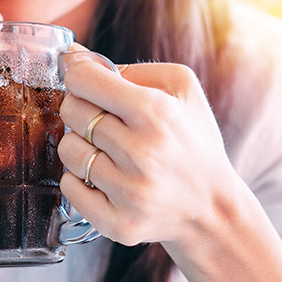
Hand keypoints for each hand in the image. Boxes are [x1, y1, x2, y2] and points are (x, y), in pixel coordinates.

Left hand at [58, 53, 239, 246]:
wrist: (213, 207)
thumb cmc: (193, 142)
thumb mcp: (182, 89)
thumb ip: (129, 69)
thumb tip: (74, 58)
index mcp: (157, 113)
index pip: (84, 80)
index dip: (80, 77)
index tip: (88, 83)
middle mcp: (142, 153)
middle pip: (72, 112)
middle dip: (81, 109)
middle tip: (103, 120)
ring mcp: (129, 192)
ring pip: (68, 150)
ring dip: (80, 146)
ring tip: (107, 151)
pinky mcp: (118, 223)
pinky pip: (69, 188)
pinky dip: (79, 180)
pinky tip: (104, 178)